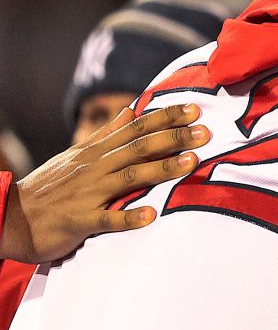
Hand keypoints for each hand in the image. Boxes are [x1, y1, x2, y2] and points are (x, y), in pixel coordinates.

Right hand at [2, 104, 208, 262]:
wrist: (11, 216)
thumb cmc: (52, 187)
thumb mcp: (78, 155)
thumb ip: (108, 134)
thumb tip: (131, 110)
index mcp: (95, 152)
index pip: (135, 128)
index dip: (165, 118)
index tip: (194, 109)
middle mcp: (93, 167)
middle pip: (138, 148)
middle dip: (173, 138)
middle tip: (206, 132)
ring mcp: (86, 193)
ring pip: (128, 177)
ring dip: (161, 169)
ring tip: (191, 163)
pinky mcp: (79, 220)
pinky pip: (107, 219)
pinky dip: (128, 216)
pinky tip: (151, 215)